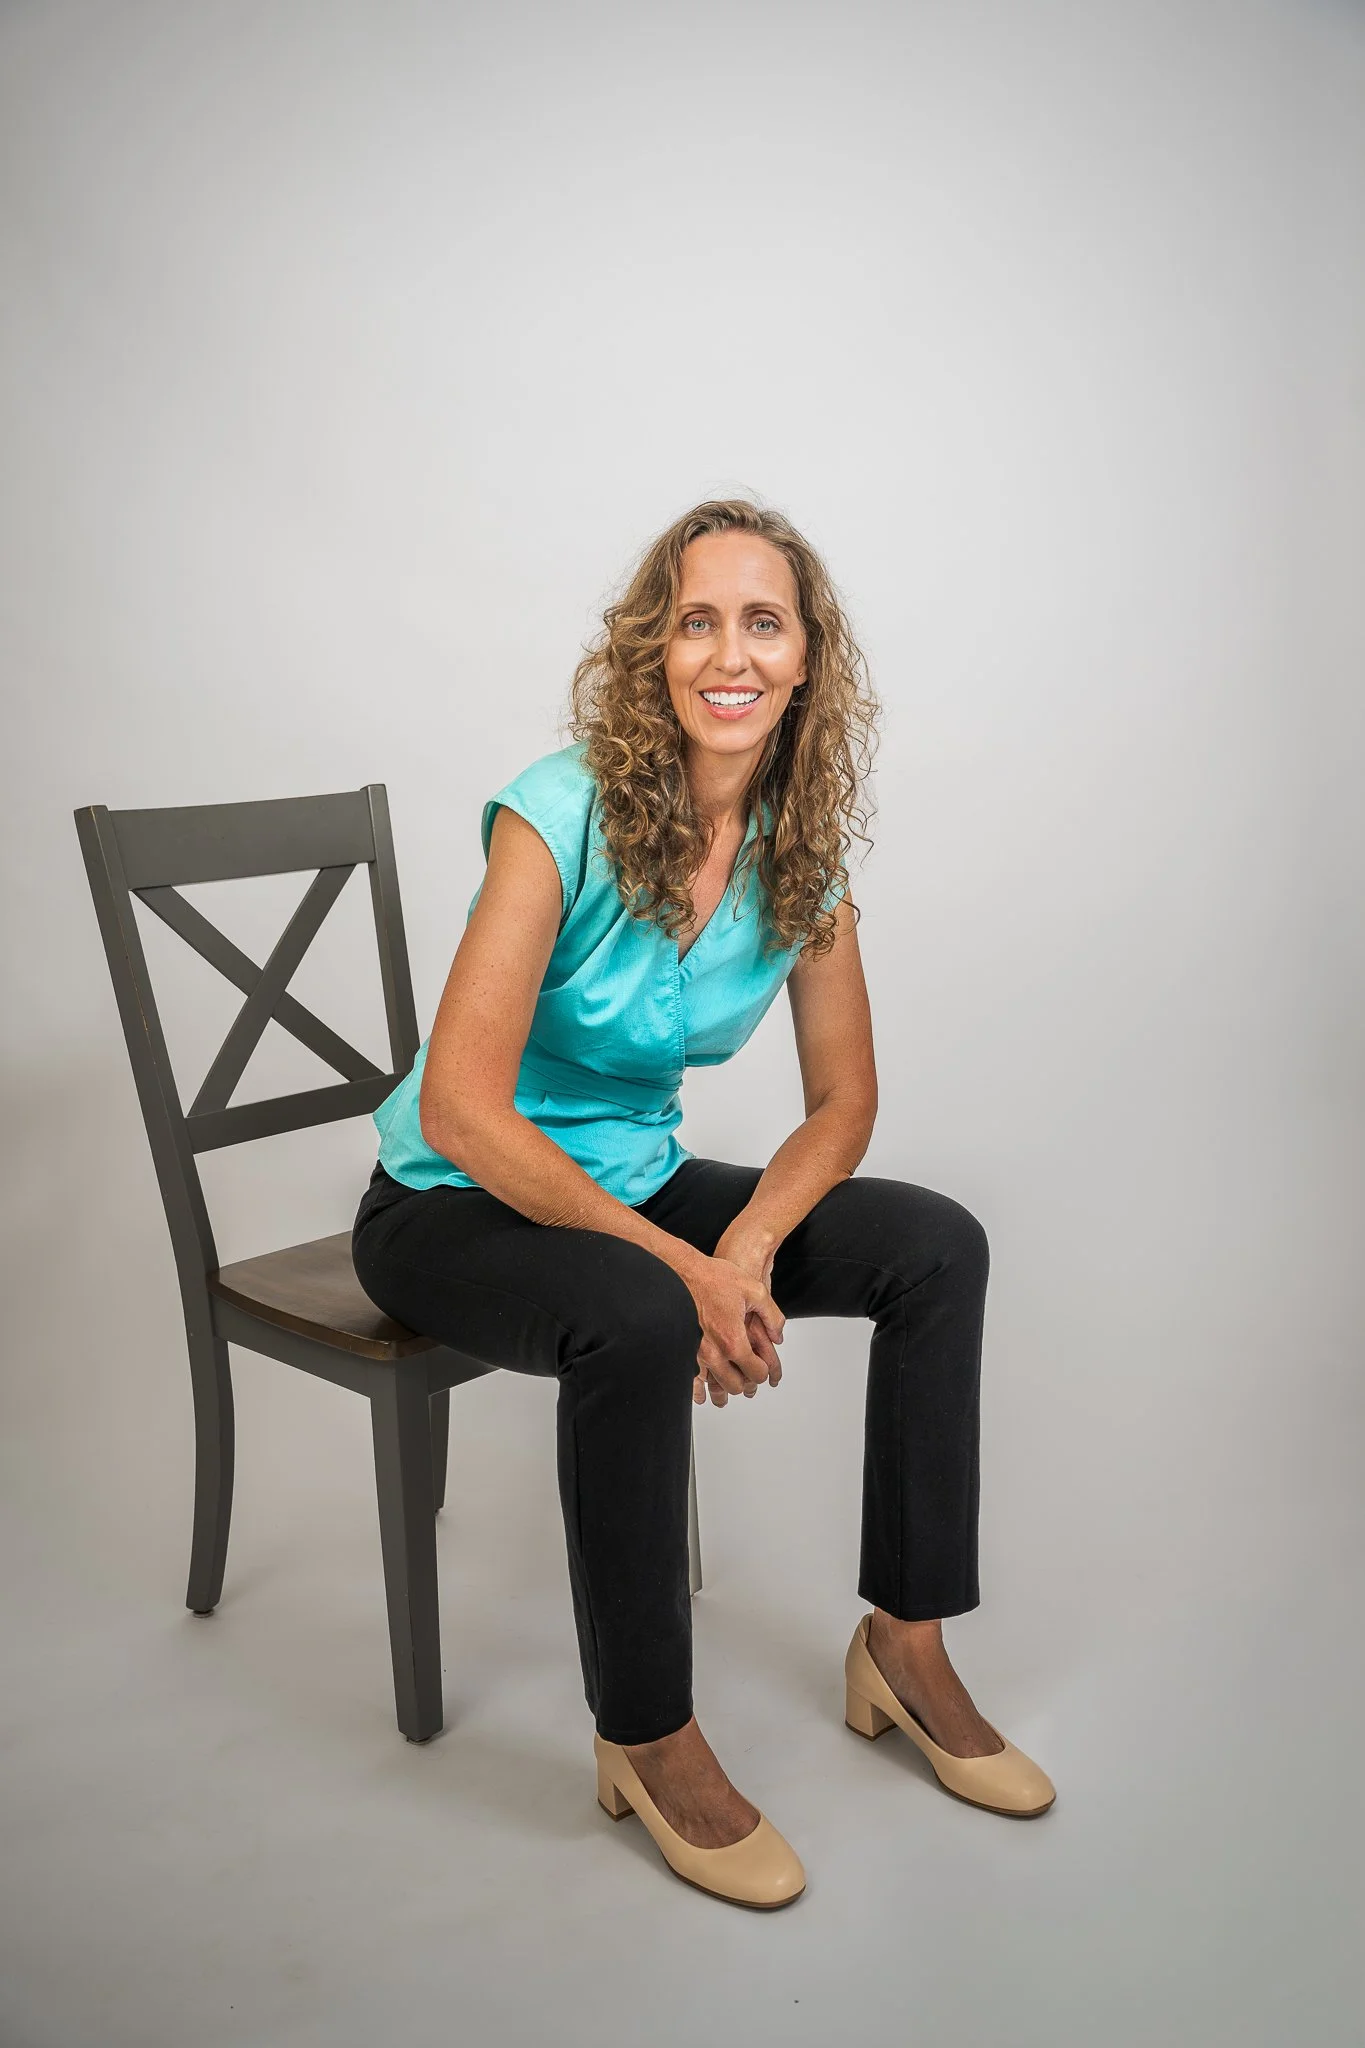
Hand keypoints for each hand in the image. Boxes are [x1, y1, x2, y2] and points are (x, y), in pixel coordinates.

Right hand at [688, 1221, 783, 1408]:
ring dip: (726, 1386)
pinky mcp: (683, 1350)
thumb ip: (772, 1317)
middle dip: (747, 1382)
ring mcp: (695, 1353)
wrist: (684, 1271)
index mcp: (733, 1340)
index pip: (755, 1372)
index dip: (764, 1371)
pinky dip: (702, 1385)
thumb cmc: (714, 1278)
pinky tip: (706, 1388)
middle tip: (751, 1375)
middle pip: (735, 1385)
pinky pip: (693, 1378)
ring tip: (733, 1381)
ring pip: (714, 1385)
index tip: (764, 1367)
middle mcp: (713, 1352)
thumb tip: (777, 1335)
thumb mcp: (755, 1291)